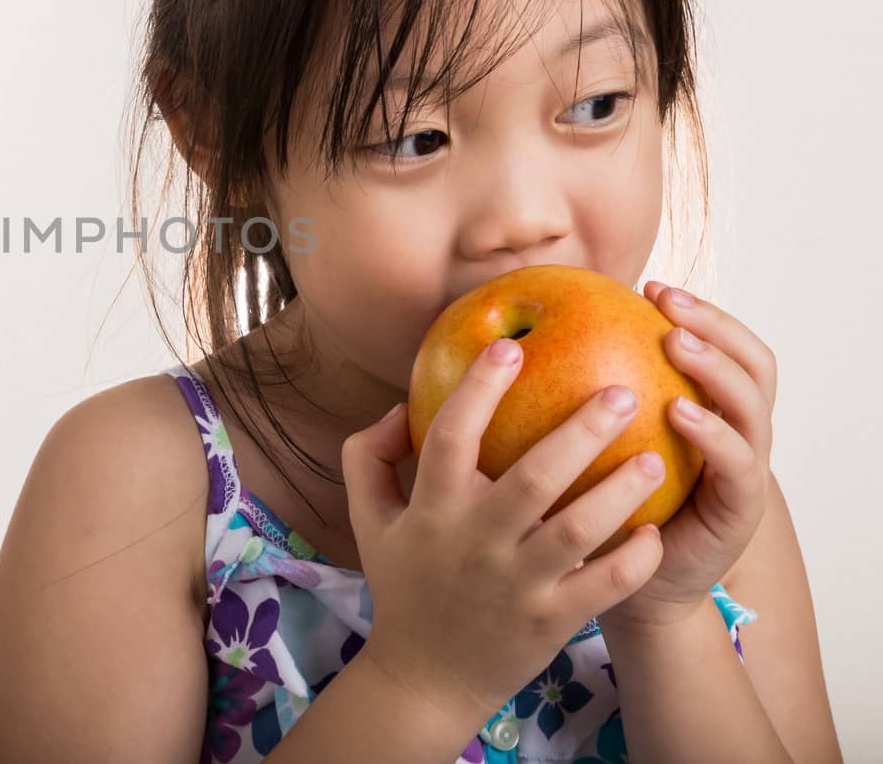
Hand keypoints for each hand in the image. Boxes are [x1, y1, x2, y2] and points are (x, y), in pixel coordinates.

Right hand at [343, 337, 665, 718]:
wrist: (424, 677)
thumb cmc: (403, 584)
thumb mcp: (368, 517)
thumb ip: (368, 453)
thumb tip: (402, 403)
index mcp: (432, 508)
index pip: (451, 435)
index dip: (478, 388)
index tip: (510, 347)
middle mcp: (476, 541)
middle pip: (534, 477)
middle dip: (581, 431)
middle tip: (621, 393)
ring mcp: (517, 584)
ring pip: (579, 530)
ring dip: (620, 491)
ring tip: (654, 458)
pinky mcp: (552, 620)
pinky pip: (604, 586)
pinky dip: (634, 560)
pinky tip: (655, 531)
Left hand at [600, 281, 774, 631]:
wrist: (623, 589)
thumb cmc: (596, 508)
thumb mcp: (590, 444)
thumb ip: (579, 394)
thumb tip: (515, 335)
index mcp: (706, 410)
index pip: (721, 344)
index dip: (696, 310)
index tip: (647, 284)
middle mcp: (736, 433)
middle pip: (752, 363)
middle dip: (715, 325)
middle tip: (667, 302)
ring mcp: (745, 470)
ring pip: (753, 406)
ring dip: (716, 369)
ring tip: (676, 344)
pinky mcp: (741, 510)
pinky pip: (737, 464)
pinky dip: (713, 433)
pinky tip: (677, 412)